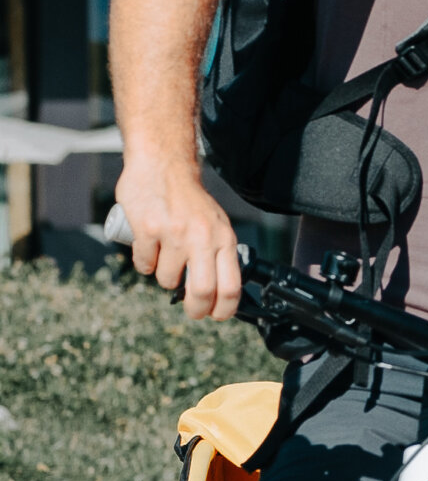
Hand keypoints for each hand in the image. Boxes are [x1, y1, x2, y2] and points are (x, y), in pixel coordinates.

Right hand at [115, 161, 242, 320]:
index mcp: (223, 238)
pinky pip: (144, 265)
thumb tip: (218, 294)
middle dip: (196, 310)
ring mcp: (174, 234)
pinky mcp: (148, 230)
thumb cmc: (189, 200)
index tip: (217, 315)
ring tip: (165, 257)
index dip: (224, 309)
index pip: (231, 286)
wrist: (163, 164)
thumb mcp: (216, 224)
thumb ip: (219, 253)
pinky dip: (144, 262)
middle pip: (202, 292)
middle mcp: (202, 237)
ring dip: (164, 277)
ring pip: (167, 280)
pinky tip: (148, 246)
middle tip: (192, 311)